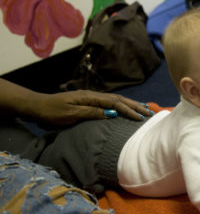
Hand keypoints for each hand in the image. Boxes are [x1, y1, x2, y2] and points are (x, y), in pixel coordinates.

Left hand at [30, 90, 152, 126]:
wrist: (37, 106)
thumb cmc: (52, 112)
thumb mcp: (71, 114)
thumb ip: (92, 112)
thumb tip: (112, 113)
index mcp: (90, 97)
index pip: (115, 103)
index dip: (129, 110)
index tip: (140, 118)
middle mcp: (93, 95)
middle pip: (118, 99)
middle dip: (134, 106)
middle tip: (149, 112)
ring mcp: (91, 98)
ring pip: (115, 100)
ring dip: (130, 105)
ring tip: (143, 109)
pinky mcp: (88, 102)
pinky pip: (109, 103)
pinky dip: (120, 105)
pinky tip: (125, 108)